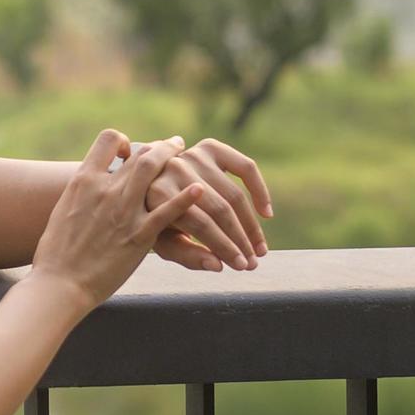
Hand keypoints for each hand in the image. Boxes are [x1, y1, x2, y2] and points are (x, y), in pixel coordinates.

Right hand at [31, 129, 209, 311]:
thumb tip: (90, 188)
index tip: (131, 153)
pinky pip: (168, 210)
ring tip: (185, 156)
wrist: (58, 284)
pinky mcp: (139, 235)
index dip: (124, 141)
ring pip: (153, 169)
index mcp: (83, 181)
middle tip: (173, 145)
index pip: (108, 140)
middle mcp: (104, 189)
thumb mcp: (64, 211)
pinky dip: (186, 197)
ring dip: (172, 158)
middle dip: (160, 147)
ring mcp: (123, 210)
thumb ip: (82, 195)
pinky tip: (200, 190)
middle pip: (139, 153)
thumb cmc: (56, 253)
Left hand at [138, 136, 274, 271]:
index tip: (240, 265)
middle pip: (219, 209)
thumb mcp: (161, 241)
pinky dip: (259, 190)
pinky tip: (266, 214)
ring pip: (234, 194)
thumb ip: (186, 255)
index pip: (200, 223)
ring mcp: (194, 155)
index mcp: (158, 194)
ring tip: (259, 249)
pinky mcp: (210, 148)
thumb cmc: (156, 219)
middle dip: (240, 239)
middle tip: (253, 263)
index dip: (223, 246)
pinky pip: (246, 167)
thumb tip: (218, 265)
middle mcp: (175, 169)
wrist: (148, 183)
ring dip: (251, 226)